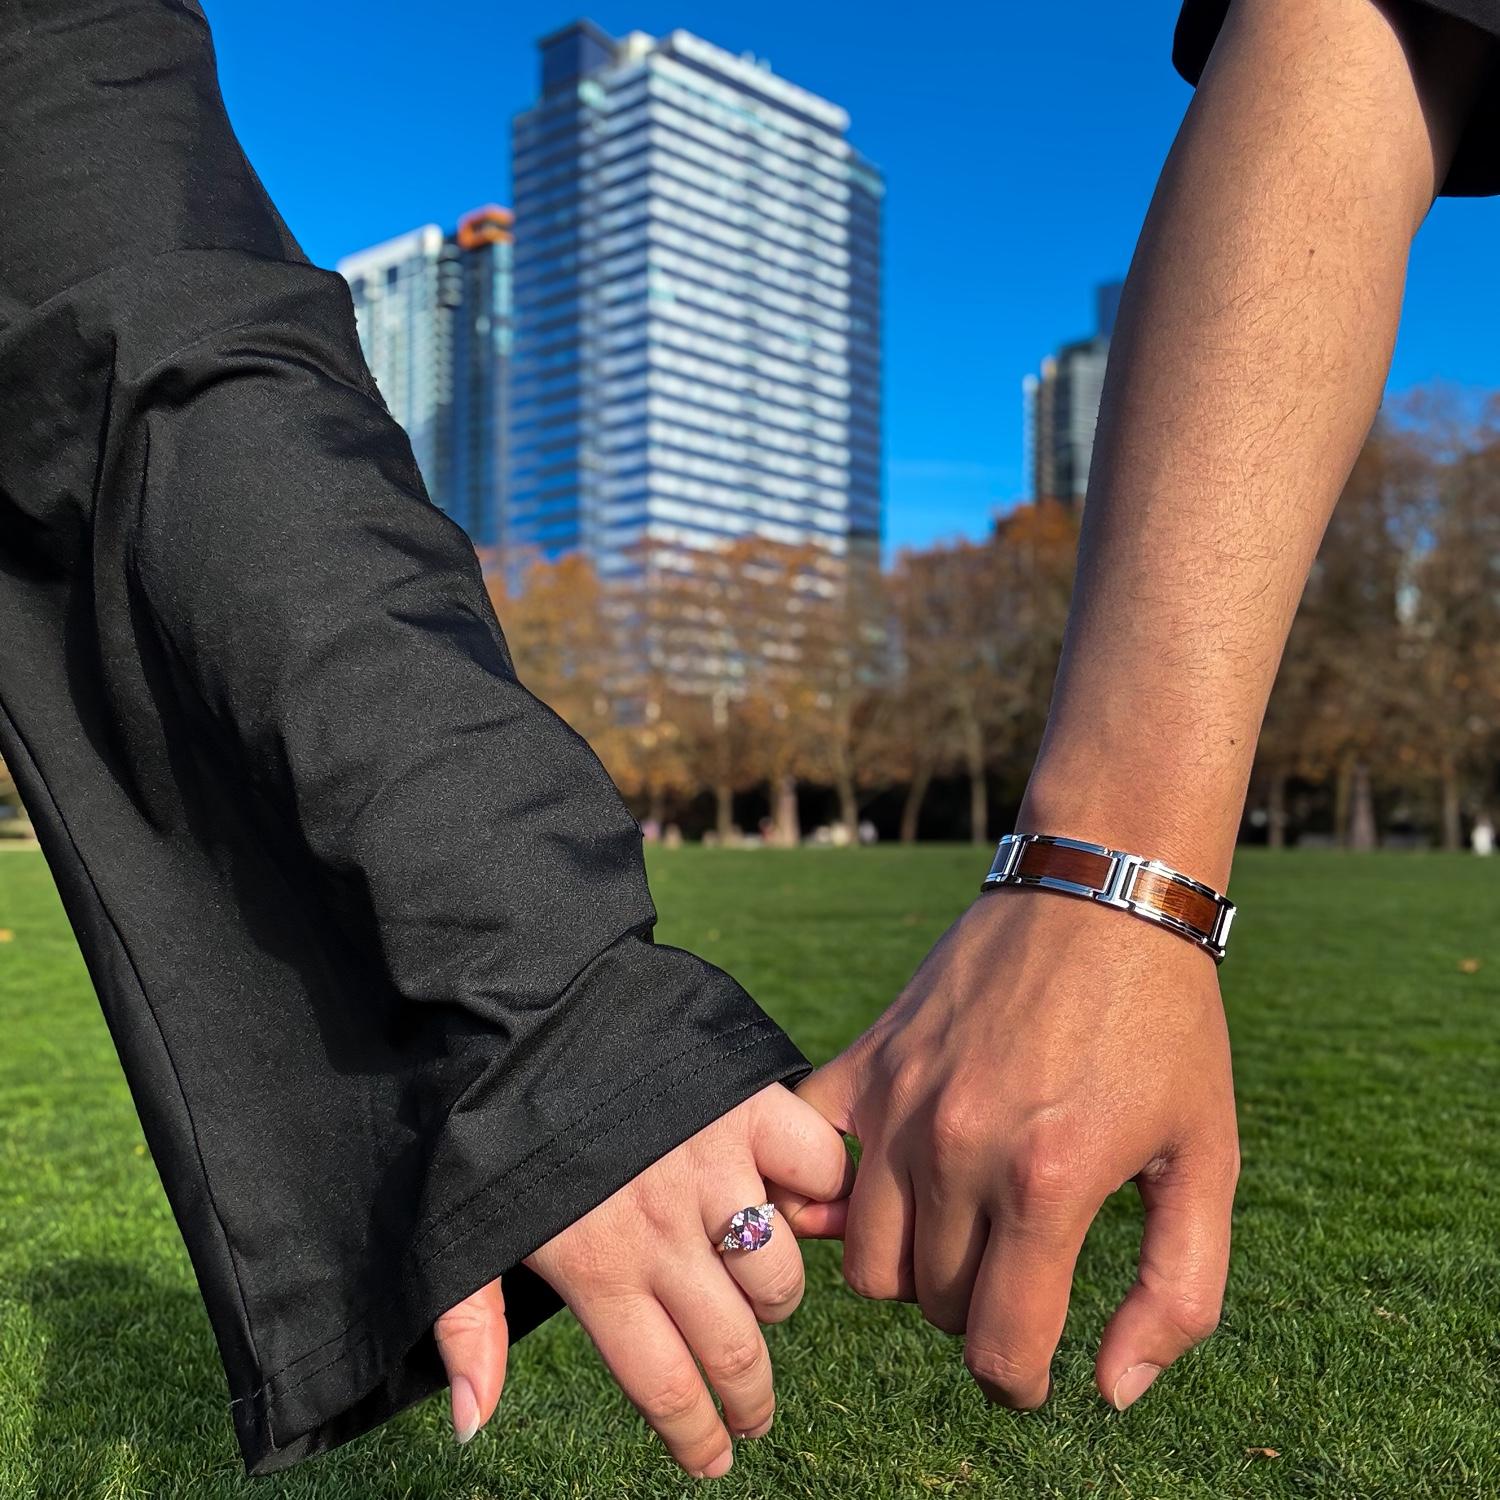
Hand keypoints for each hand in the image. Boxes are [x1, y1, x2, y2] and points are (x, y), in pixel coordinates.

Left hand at [480, 1083, 845, 1477]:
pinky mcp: (750, 1107)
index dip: (697, 1438)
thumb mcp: (459, 1229)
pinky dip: (817, 1191)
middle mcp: (664, 1230)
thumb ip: (470, 1328)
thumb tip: (471, 1429)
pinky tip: (792, 1200)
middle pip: (735, 1351)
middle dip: (751, 1398)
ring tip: (755, 1290)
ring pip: (780, 1276)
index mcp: (598, 1268)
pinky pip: (816, 1171)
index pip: (665, 1387)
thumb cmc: (492, 1123)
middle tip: (753, 1411)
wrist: (530, 1007)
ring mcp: (715, 1167)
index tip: (715, 1461)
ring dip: (773, 1296)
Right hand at [797, 891, 1237, 1411]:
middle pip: (933, 1305)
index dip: (1021, 1383)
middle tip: (1017, 1268)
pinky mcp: (867, 1061)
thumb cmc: (1167, 1029)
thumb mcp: (1207, 1160)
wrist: (1100, 895)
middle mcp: (956, 1149)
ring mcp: (898, 1103)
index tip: (1034, 1371)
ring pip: (866, 1259)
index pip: (999, 1351)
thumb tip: (1110, 1393)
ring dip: (913, 1265)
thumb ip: (1177, 1293)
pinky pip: (805, 1158)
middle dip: (978, 1311)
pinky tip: (875, 1179)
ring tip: (959, 1227)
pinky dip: (826, 1189)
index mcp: (1046, 1185)